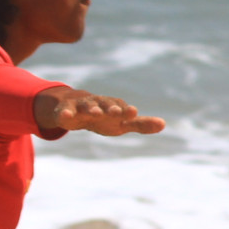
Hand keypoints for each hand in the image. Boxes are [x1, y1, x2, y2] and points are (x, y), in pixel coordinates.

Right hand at [34, 87, 165, 136]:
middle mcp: (99, 103)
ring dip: (91, 108)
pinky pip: (65, 112)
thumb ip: (140, 124)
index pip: (122, 107)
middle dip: (111, 108)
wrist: (77, 110)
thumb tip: (163, 124)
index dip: (127, 110)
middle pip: (106, 104)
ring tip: (94, 113)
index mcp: (114, 106)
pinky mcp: (66, 111)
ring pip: (87, 106)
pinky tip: (65, 118)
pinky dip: (65, 114)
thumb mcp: (122, 123)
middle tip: (116, 112)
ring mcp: (82, 106)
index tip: (133, 113)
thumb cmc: (105, 117)